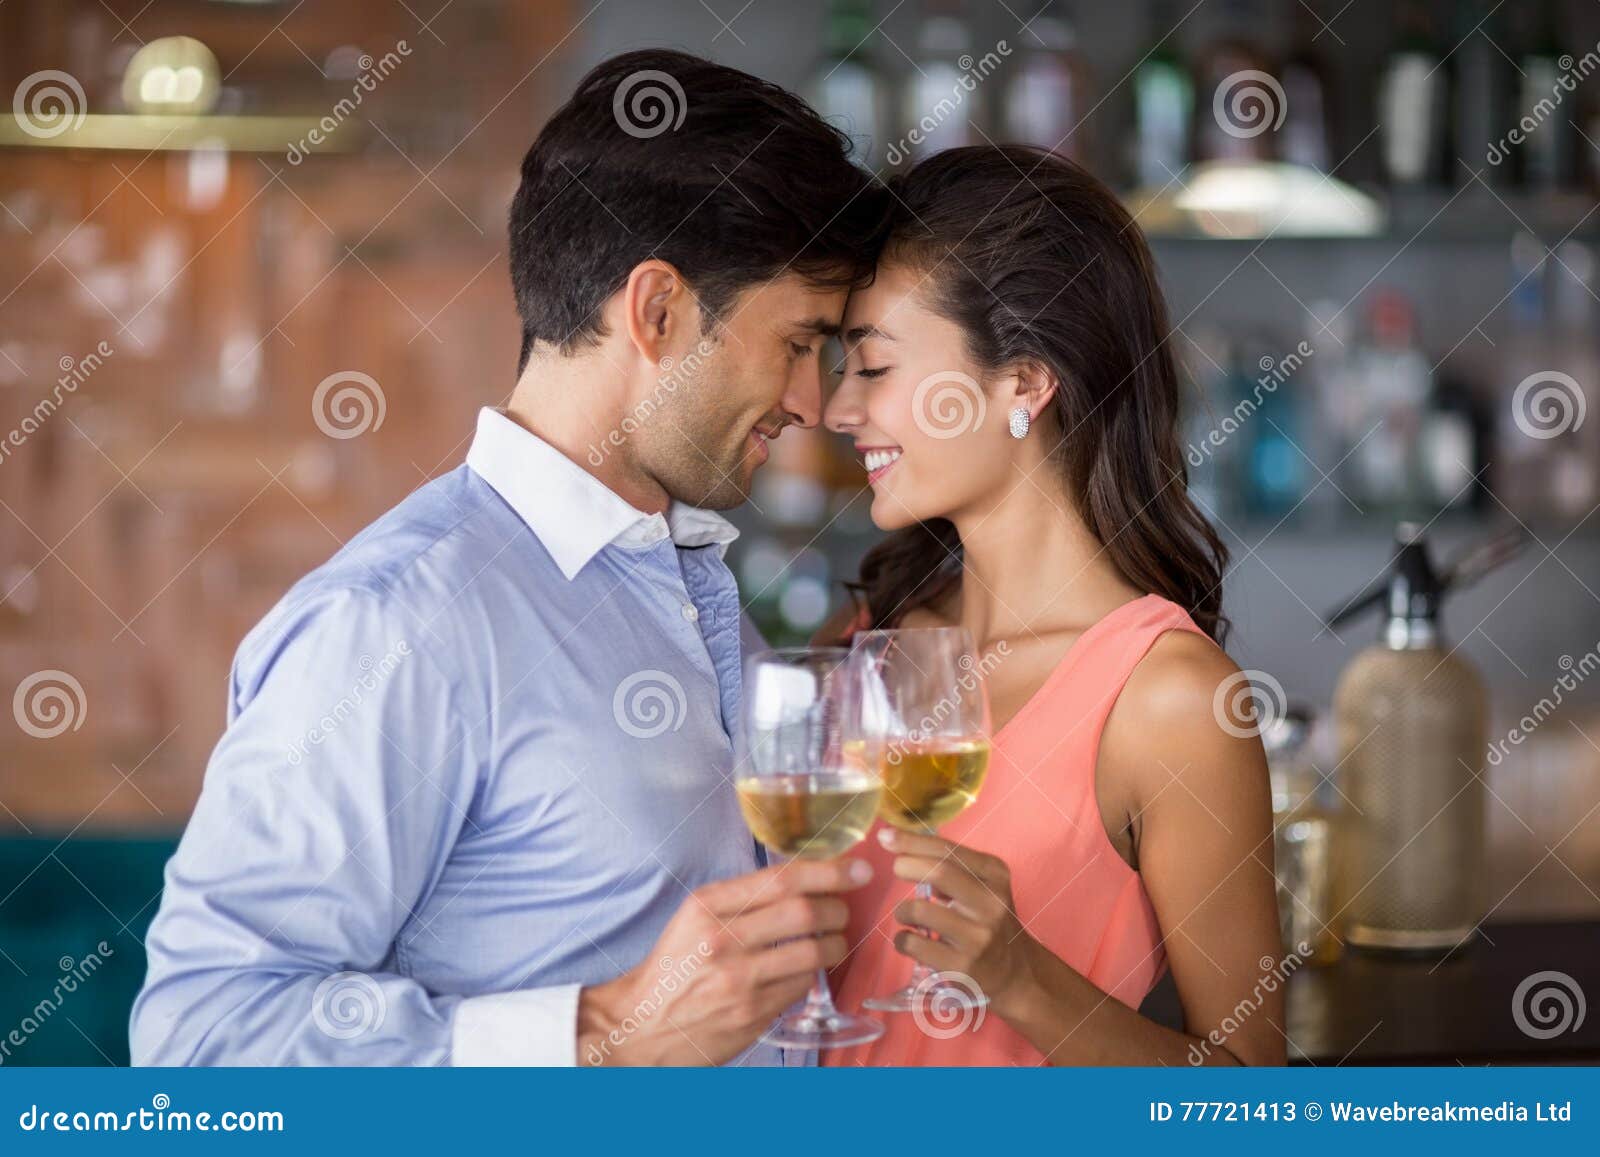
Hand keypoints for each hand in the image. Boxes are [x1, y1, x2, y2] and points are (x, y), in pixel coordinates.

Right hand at [577, 856, 872, 1064]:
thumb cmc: (676, 965)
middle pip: (805, 911)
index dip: (829, 870)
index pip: (782, 879)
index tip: (857, 868)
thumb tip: (808, 877)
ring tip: (834, 942)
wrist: (642, 1023)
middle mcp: (722, 938)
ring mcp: (739, 979)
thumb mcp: (697, 916)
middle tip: (842, 910)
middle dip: (838, 908)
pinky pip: (802, 986)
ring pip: (813, 951)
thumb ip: (746, 897)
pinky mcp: (752, 1013)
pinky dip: (812, 975)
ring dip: (836, 944)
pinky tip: (804, 971)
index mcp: (708, 904)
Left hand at [881, 827, 1043, 1014]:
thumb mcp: (983, 887)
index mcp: (995, 876)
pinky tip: (910, 941)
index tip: (886, 835)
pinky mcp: (962, 967)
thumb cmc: (988, 921)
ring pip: (920, 910)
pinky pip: (914, 944)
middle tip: (896, 869)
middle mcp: (991, 904)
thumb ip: (949, 866)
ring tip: (908, 916)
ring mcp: (978, 937)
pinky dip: (902, 940)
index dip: (913, 841)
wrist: (1015, 973)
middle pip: (939, 872)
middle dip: (907, 865)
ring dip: (903, 911)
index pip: (949, 850)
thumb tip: (898, 844)